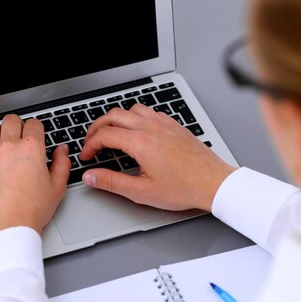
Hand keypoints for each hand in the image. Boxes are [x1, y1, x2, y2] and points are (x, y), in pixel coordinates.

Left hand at [0, 114, 70, 240]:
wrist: (9, 227)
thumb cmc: (32, 211)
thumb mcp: (57, 187)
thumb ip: (61, 163)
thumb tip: (61, 150)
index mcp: (31, 149)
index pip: (33, 123)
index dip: (35, 128)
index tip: (33, 134)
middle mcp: (9, 147)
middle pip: (11, 120)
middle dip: (16, 125)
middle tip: (17, 136)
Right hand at [79, 103, 235, 211]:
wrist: (213, 183)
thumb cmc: (184, 188)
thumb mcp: (142, 192)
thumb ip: (111, 182)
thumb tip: (91, 176)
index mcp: (141, 143)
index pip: (105, 134)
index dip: (90, 145)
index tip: (87, 156)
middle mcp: (151, 128)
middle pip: (113, 115)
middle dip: (97, 127)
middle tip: (91, 141)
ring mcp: (164, 124)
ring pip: (131, 109)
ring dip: (117, 118)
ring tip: (111, 133)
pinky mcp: (174, 125)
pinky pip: (149, 112)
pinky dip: (136, 117)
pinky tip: (137, 131)